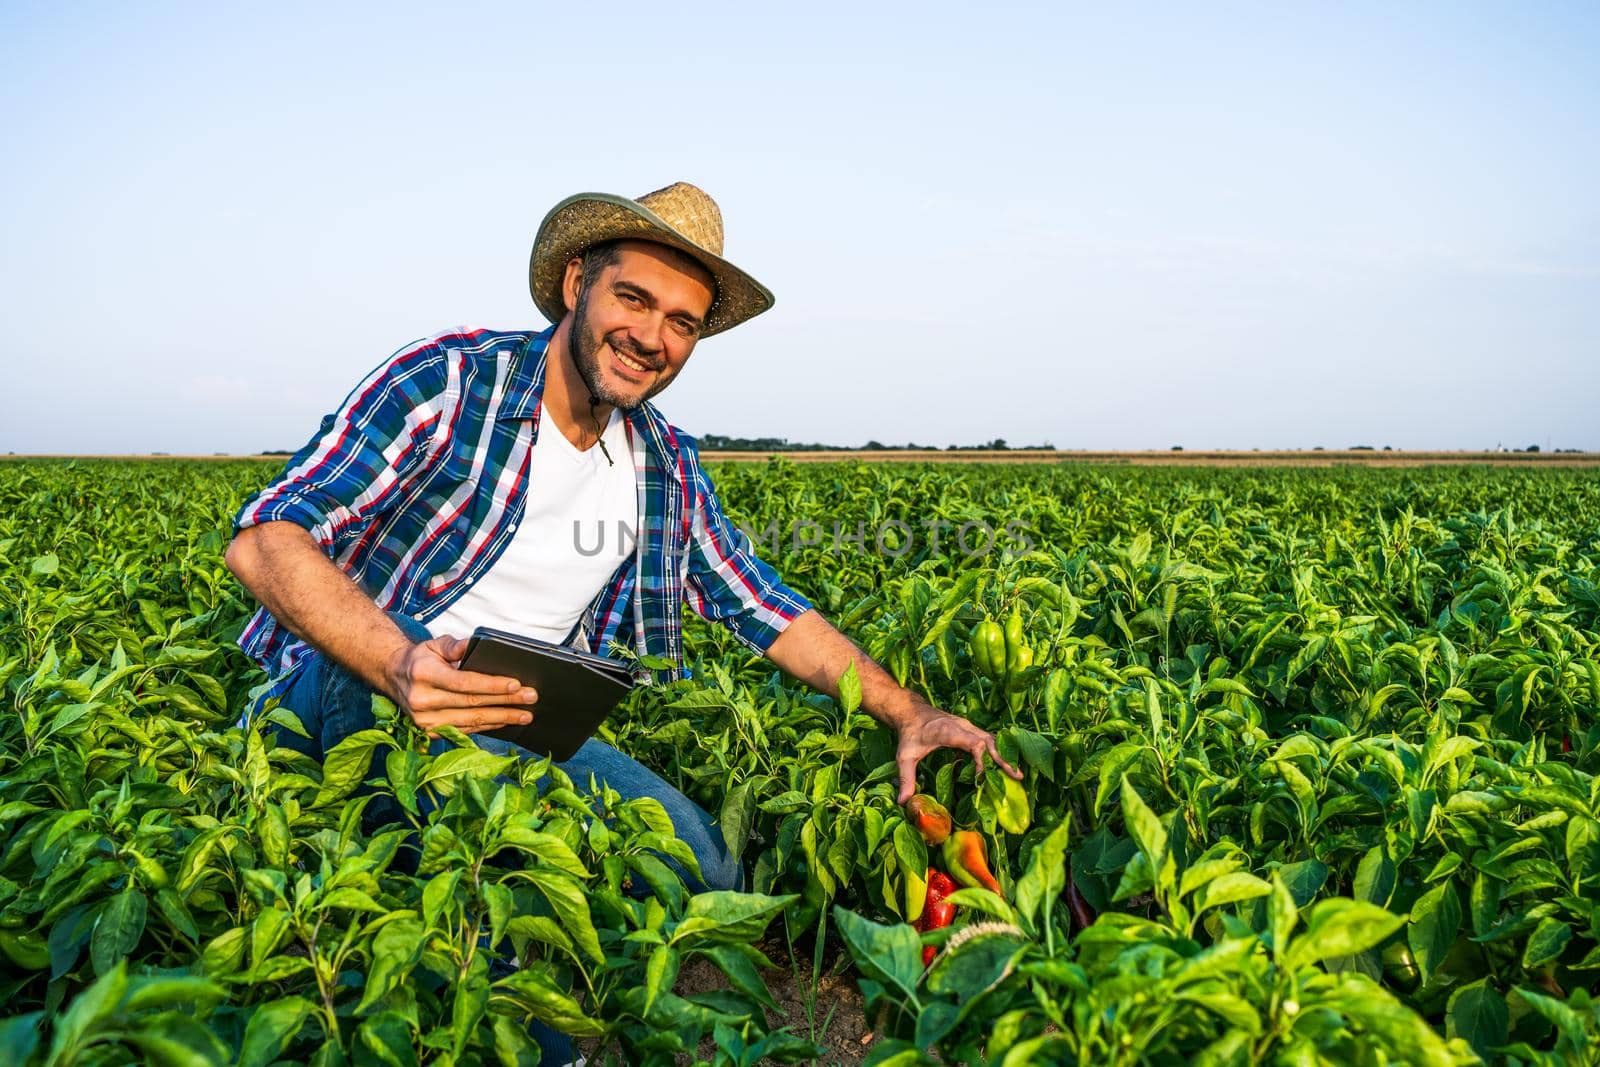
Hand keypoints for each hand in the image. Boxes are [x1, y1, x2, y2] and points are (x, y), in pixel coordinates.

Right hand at [382, 635, 537, 735]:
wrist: (393, 678)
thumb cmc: (419, 660)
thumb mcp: (434, 644)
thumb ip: (454, 645)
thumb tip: (474, 645)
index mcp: (424, 674)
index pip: (464, 682)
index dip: (491, 685)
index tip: (516, 684)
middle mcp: (422, 700)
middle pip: (472, 704)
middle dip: (505, 701)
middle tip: (530, 698)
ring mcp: (425, 721)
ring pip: (470, 721)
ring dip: (501, 718)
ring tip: (525, 714)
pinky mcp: (429, 732)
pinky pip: (464, 730)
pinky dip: (487, 727)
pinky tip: (505, 721)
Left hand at [893, 703, 1021, 803]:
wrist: (912, 712)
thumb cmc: (910, 733)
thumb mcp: (905, 756)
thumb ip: (907, 778)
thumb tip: (904, 802)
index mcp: (949, 731)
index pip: (974, 742)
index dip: (981, 759)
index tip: (981, 777)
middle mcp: (963, 726)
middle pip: (989, 740)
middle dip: (1003, 758)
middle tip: (1017, 776)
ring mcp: (969, 727)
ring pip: (991, 739)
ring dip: (1003, 755)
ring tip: (1017, 773)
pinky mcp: (971, 730)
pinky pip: (987, 740)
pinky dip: (997, 752)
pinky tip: (1005, 766)